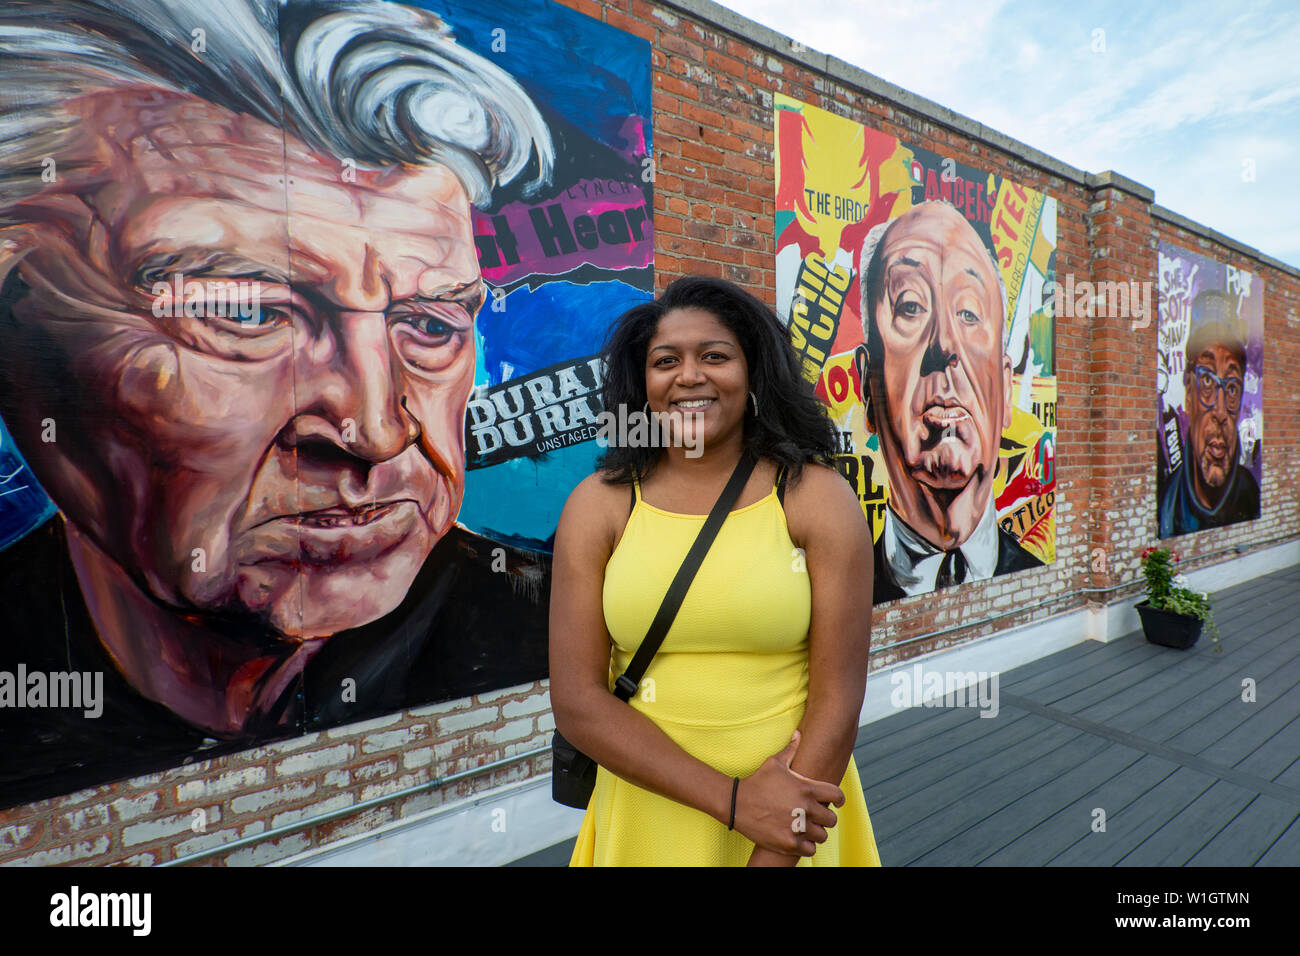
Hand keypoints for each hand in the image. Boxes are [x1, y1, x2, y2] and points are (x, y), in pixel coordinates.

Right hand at [732, 730, 844, 856]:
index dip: (838, 800)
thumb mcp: (774, 763)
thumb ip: (791, 749)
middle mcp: (806, 809)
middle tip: (815, 817)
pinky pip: (810, 850)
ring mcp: (798, 827)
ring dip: (815, 832)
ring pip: (822, 836)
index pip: (837, 796)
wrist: (736, 804)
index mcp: (806, 789)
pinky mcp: (789, 843)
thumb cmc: (757, 782)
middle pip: (831, 819)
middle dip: (825, 818)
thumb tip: (798, 734)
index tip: (834, 803)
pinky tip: (798, 838)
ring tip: (806, 828)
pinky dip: (806, 846)